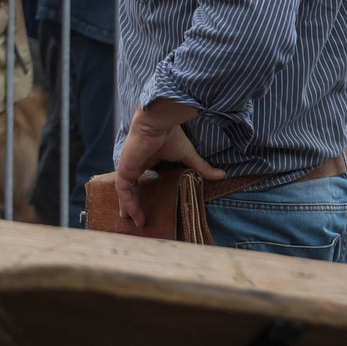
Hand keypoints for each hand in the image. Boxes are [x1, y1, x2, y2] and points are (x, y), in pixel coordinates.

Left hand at [113, 99, 222, 227]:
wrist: (156, 123)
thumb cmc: (170, 135)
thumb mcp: (188, 155)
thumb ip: (201, 168)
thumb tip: (222, 176)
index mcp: (148, 159)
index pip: (142, 179)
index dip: (142, 192)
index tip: (146, 205)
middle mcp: (136, 164)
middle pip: (131, 187)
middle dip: (131, 203)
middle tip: (135, 219)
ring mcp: (129, 167)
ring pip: (125, 191)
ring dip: (129, 206)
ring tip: (135, 221)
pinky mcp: (125, 169)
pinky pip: (123, 189)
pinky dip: (127, 202)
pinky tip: (132, 213)